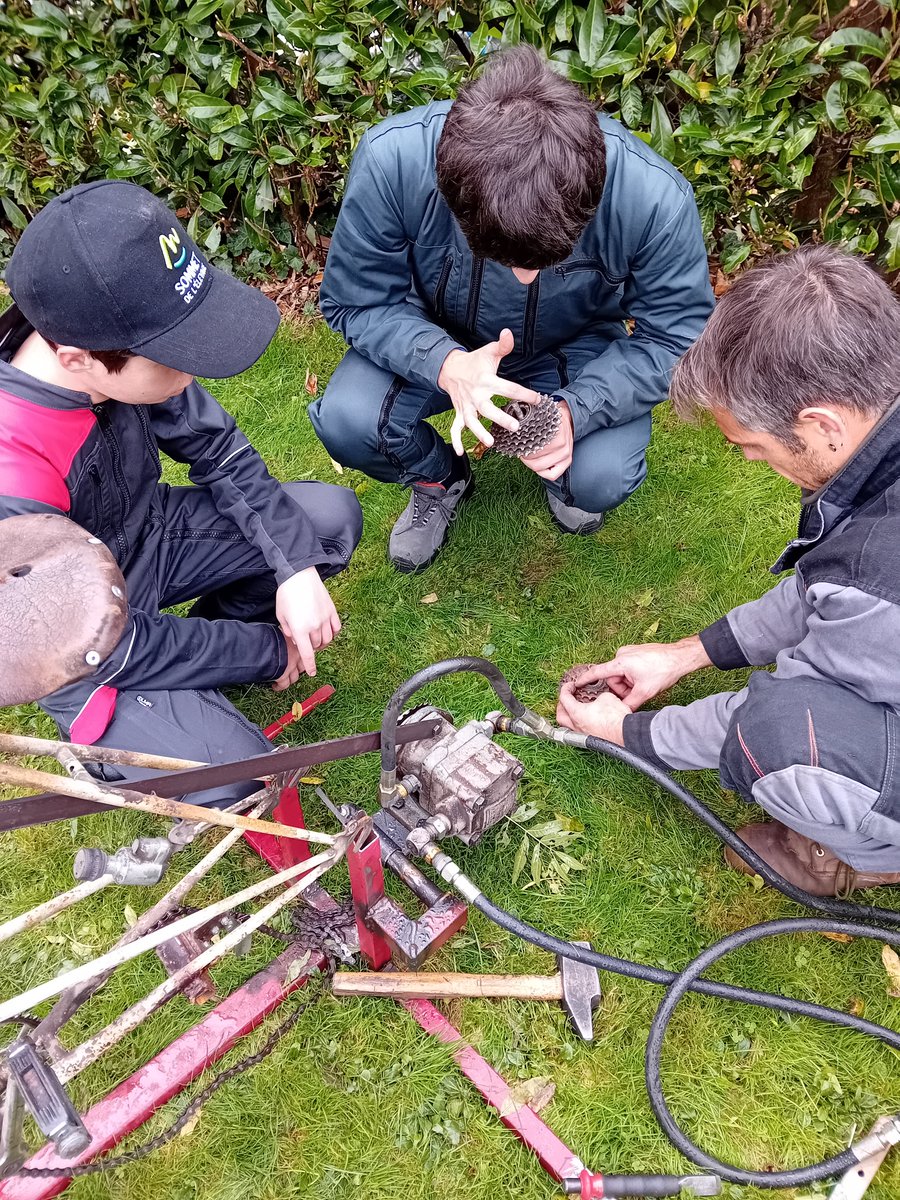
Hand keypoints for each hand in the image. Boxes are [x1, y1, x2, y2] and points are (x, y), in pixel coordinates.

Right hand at [272, 634, 300, 691]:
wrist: (263, 645)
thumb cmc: (268, 636)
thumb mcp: (278, 633)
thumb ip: (282, 637)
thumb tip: (278, 636)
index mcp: (296, 644)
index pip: (304, 653)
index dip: (300, 658)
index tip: (298, 659)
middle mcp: (296, 656)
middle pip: (302, 667)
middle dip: (297, 669)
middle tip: (291, 670)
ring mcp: (291, 667)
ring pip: (294, 677)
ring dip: (289, 679)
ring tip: (283, 680)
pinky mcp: (283, 676)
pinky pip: (284, 685)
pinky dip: (280, 687)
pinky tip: (276, 686)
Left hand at [274, 566, 340, 677]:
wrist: (299, 575)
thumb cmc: (286, 594)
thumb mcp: (280, 615)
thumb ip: (287, 630)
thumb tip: (296, 640)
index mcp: (299, 629)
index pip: (307, 654)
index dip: (310, 666)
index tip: (312, 673)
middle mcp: (314, 626)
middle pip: (317, 646)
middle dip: (311, 647)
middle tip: (305, 640)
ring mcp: (325, 618)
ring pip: (327, 639)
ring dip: (321, 641)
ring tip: (315, 636)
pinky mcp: (332, 610)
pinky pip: (336, 628)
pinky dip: (332, 633)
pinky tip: (326, 630)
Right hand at [438, 328, 537, 453]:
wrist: (449, 369)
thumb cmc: (475, 362)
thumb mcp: (489, 352)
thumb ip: (503, 345)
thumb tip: (509, 332)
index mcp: (486, 380)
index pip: (507, 387)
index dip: (523, 393)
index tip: (537, 399)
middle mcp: (475, 395)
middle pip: (487, 408)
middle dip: (500, 418)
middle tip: (515, 426)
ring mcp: (466, 406)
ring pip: (471, 421)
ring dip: (479, 432)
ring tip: (490, 442)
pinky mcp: (459, 413)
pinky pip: (456, 428)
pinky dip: (456, 440)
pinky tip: (460, 452)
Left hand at [519, 400, 573, 480]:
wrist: (568, 418)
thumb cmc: (551, 420)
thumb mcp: (540, 420)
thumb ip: (529, 428)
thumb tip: (514, 433)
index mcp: (554, 435)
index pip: (532, 452)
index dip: (522, 451)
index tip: (519, 446)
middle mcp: (561, 446)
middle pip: (536, 462)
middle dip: (526, 458)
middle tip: (522, 452)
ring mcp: (565, 454)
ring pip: (541, 468)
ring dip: (532, 464)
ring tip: (528, 458)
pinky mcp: (568, 460)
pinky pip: (553, 475)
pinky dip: (543, 474)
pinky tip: (539, 467)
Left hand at [556, 687, 629, 743]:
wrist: (625, 733)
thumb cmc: (615, 718)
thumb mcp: (606, 697)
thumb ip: (598, 696)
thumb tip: (599, 700)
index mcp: (576, 713)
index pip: (564, 698)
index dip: (566, 689)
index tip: (570, 686)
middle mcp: (576, 725)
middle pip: (560, 716)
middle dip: (561, 706)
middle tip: (567, 698)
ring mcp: (583, 734)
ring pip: (568, 726)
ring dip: (569, 716)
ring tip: (574, 709)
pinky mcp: (592, 738)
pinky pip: (579, 730)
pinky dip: (579, 723)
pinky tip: (587, 719)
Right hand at [566, 635, 711, 709]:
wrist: (680, 657)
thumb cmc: (664, 670)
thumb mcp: (645, 692)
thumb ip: (630, 704)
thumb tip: (622, 712)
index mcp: (620, 663)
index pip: (597, 672)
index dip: (585, 679)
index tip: (574, 684)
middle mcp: (621, 655)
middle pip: (613, 678)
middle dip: (622, 689)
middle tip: (635, 695)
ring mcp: (629, 652)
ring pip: (622, 675)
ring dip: (629, 684)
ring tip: (644, 686)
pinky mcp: (635, 652)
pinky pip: (628, 668)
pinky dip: (633, 677)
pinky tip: (646, 678)